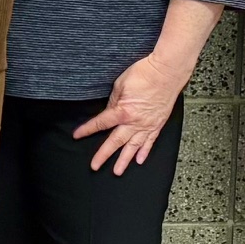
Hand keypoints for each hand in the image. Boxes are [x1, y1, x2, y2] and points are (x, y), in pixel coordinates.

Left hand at [75, 51, 193, 174]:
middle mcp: (135, 122)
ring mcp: (147, 125)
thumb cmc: (144, 74)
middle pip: (116, 141)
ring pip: (133, 147)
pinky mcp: (158, 124)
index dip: (87, 130)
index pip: (101, 123)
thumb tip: (109, 111)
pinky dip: (144, 152)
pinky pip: (150, 141)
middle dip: (104, 155)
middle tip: (95, 166)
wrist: (167, 71)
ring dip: (124, 160)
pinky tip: (139, 160)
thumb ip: (113, 101)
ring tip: (117, 171)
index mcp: (123, 111)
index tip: (77, 136)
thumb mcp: (120, 85)